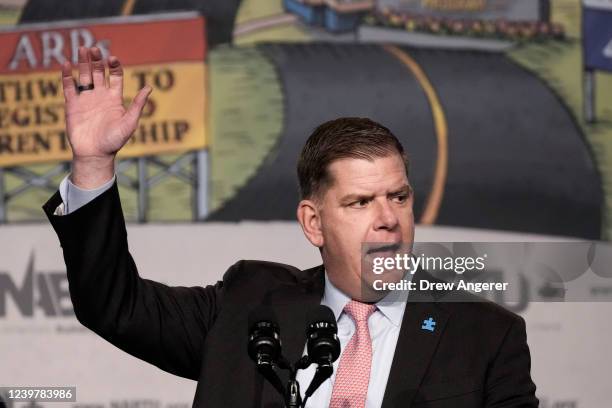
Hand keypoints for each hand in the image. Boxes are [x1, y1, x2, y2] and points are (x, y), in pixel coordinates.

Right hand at [62, 46, 151, 188]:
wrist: (95, 154)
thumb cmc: (115, 141)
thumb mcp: (130, 122)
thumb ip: (137, 104)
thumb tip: (149, 87)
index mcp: (114, 98)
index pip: (114, 76)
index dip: (114, 66)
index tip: (112, 59)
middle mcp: (100, 96)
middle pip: (98, 72)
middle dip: (96, 60)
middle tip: (94, 48)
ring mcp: (86, 99)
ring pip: (83, 76)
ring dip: (83, 63)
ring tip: (83, 49)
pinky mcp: (72, 105)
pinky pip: (69, 87)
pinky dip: (67, 76)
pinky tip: (66, 65)